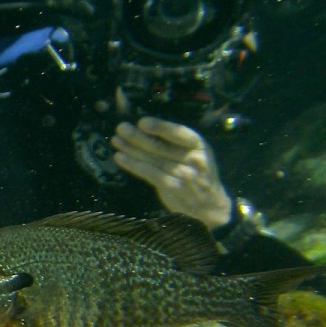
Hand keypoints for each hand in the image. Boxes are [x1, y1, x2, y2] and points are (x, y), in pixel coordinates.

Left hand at [111, 116, 232, 228]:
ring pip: (153, 160)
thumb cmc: (197, 171)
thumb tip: (144, 127)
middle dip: (138, 136)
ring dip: (131, 149)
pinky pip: (150, 174)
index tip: (142, 122)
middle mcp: (193, 159)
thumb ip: (175, 142)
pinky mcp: (173, 187)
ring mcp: (184, 175)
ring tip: (116, 140)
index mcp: (199, 145)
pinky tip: (120, 157)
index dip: (161, 127)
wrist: (209, 204)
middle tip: (121, 127)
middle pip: (161, 146)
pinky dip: (133, 165)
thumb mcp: (194, 153)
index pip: (180, 133)